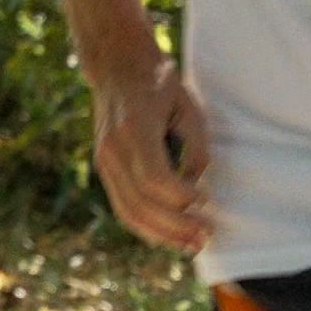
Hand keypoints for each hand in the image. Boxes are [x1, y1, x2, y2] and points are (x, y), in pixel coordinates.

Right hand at [88, 53, 215, 254]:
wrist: (116, 64)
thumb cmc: (159, 81)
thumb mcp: (188, 104)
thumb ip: (195, 145)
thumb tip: (196, 183)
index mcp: (134, 128)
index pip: (155, 179)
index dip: (181, 198)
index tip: (206, 202)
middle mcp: (112, 149)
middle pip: (141, 203)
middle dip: (175, 226)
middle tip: (206, 237)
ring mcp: (104, 160)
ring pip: (128, 212)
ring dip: (160, 235)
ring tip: (190, 246)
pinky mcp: (104, 167)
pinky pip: (122, 206)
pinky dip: (145, 226)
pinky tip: (167, 236)